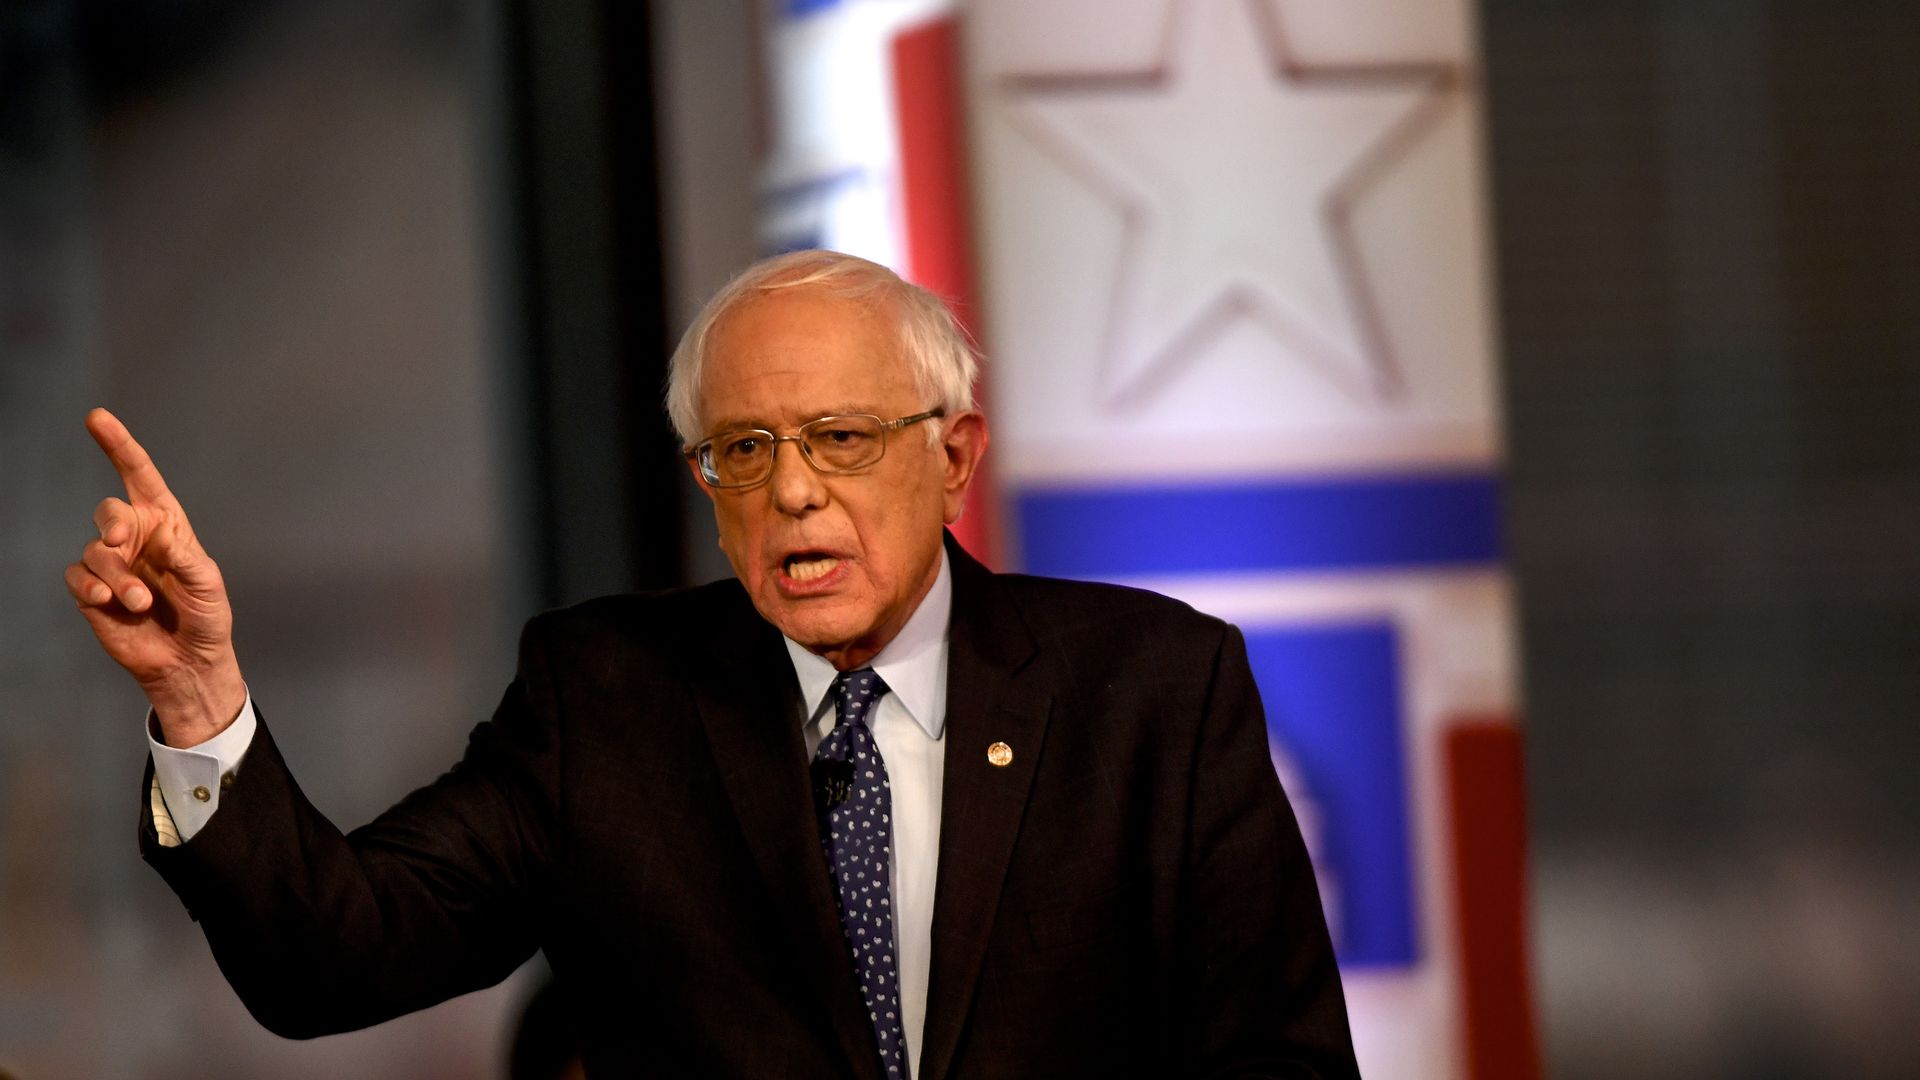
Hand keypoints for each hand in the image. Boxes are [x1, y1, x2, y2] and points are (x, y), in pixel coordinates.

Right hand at [66, 408, 245, 746]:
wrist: (188, 661)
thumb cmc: (206, 617)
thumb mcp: (208, 583)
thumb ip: (185, 556)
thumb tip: (159, 534)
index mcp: (167, 525)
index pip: (140, 477)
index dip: (119, 446)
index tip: (98, 417)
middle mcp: (136, 539)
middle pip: (109, 511)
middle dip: (113, 522)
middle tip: (122, 541)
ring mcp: (112, 565)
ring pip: (94, 551)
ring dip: (116, 576)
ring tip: (140, 603)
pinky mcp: (93, 592)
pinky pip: (78, 577)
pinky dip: (92, 588)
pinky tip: (111, 604)